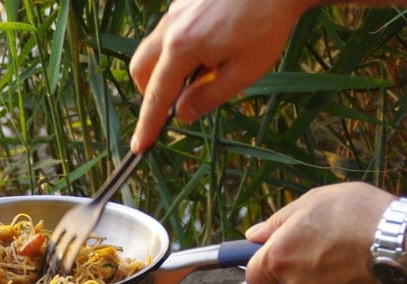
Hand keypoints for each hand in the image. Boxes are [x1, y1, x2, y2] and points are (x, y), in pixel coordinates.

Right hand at [129, 0, 307, 151]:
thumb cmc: (267, 25)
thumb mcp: (243, 72)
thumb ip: (207, 98)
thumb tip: (181, 114)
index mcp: (182, 47)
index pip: (157, 95)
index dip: (147, 124)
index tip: (139, 146)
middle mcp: (170, 27)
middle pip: (141, 70)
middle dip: (152, 92)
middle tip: (177, 102)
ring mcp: (174, 11)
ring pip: (152, 50)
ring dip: (167, 70)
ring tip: (205, 69)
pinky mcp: (183, 3)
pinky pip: (168, 35)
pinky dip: (178, 50)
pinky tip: (210, 47)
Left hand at [244, 183, 397, 283]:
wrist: (405, 243)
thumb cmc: (357, 214)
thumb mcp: (313, 201)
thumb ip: (278, 221)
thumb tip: (253, 235)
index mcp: (279, 258)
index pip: (254, 278)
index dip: (261, 267)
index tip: (272, 255)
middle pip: (288, 279)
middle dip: (300, 262)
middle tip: (325, 238)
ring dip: (325, 271)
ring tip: (350, 246)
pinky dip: (347, 281)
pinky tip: (364, 261)